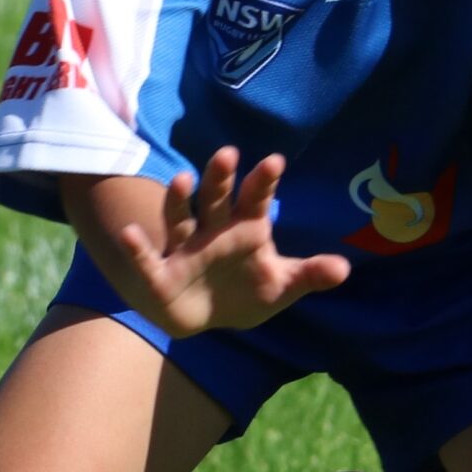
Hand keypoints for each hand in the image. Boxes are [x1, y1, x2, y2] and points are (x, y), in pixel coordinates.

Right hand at [112, 147, 347, 334]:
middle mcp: (213, 230)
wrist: (207, 317)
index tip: (275, 162)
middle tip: (228, 154)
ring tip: (182, 180)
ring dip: (179, 200)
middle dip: (220, 178)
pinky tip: (127, 233)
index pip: (256, 199)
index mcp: (246, 228)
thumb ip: (309, 275)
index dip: (263, 182)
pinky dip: (137, 248)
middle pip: (216, 199)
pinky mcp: (161, 273)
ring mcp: (185, 248)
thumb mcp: (281, 285)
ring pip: (181, 218)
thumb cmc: (246, 290)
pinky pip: (147, 259)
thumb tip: (343, 269)